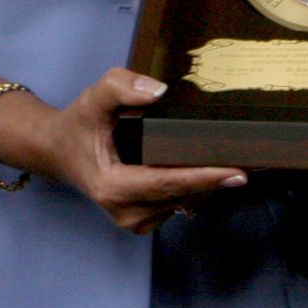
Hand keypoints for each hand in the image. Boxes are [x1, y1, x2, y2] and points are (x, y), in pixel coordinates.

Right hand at [27, 68, 247, 233]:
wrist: (57, 150)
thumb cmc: (77, 124)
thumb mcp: (92, 98)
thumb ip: (120, 87)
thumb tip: (159, 92)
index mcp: (113, 187)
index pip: (167, 183)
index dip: (203, 178)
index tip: (237, 173)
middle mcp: (125, 211)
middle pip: (180, 195)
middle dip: (213, 178)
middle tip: (250, 157)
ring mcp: (134, 220)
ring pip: (182, 202)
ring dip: (204, 182)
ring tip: (226, 156)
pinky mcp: (142, 219)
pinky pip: (177, 204)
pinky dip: (192, 186)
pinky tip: (202, 167)